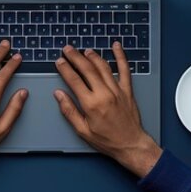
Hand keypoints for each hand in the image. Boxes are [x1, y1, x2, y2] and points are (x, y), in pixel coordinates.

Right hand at [53, 42, 161, 177]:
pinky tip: (117, 46)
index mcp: (91, 104)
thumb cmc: (107, 140)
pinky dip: (121, 56)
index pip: (74, 80)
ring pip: (103, 67)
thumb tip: (59, 95)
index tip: (59, 61)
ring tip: (84, 50)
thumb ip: (69, 111)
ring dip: (93, 56)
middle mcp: (104, 94)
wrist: (131, 144)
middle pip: (87, 70)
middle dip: (76, 57)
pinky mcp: (128, 90)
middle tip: (67, 49)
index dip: (65, 69)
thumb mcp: (82, 130)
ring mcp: (117, 90)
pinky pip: (125, 70)